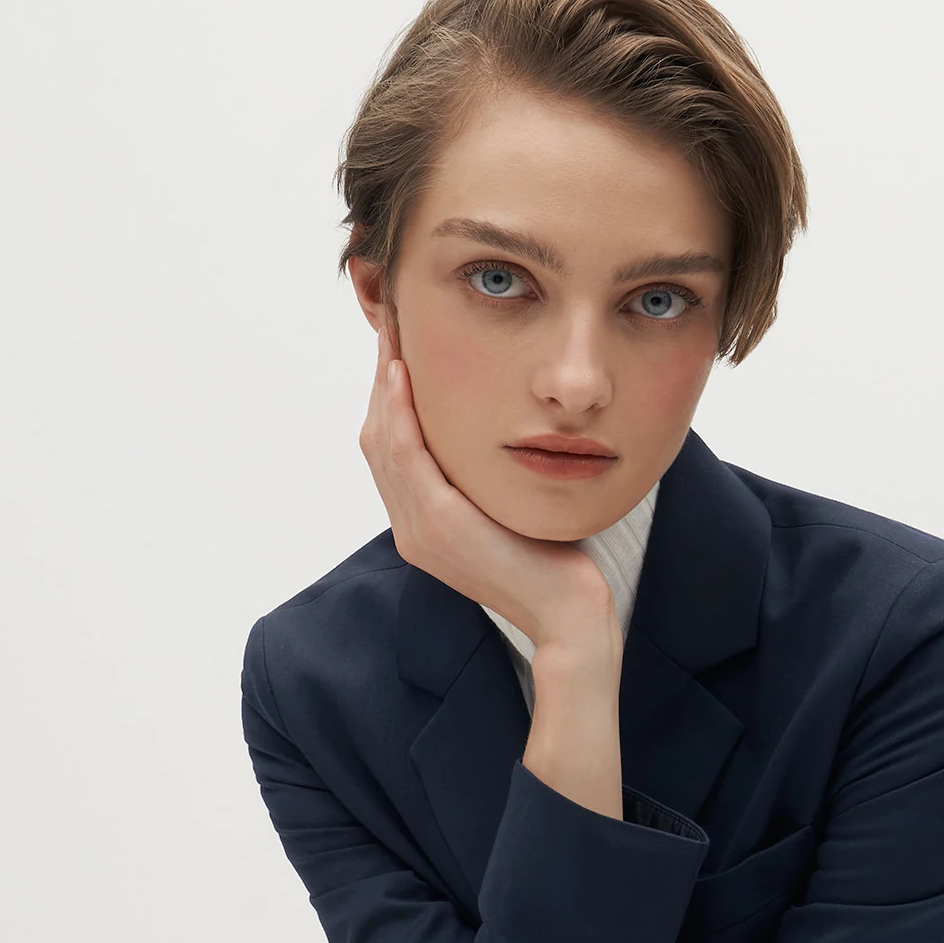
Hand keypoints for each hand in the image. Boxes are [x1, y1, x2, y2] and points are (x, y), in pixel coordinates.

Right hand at [360, 315, 614, 651]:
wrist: (567, 613)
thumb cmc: (555, 563)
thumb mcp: (511, 511)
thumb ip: (489, 481)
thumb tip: (497, 435)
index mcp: (424, 528)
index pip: (391, 453)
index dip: (389, 400)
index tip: (400, 353)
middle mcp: (411, 530)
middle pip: (376, 440)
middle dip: (380, 382)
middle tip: (389, 330)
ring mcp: (419, 530)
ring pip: (382, 441)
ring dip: (383, 385)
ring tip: (391, 337)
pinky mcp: (437, 524)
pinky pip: (405, 454)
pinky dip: (399, 411)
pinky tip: (403, 373)